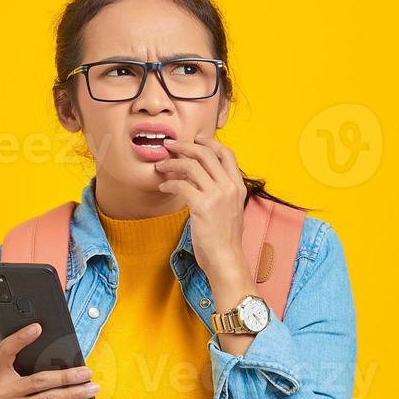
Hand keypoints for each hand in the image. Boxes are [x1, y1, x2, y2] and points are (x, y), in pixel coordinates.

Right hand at [0, 323, 97, 398]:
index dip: (20, 338)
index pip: (6, 350)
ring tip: (92, 388)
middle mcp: (2, 392)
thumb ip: (21, 368)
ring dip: (74, 393)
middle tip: (87, 372)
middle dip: (67, 375)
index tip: (38, 327)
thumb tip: (60, 359)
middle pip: (40, 380)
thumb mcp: (5, 382)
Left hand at [153, 131, 250, 287]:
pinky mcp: (202, 206)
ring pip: (191, 165)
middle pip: (206, 153)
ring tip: (161, 166)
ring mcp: (217, 196)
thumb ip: (222, 192)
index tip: (194, 139)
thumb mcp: (231, 210)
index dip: (209, 142)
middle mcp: (229, 187)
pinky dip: (169, 182)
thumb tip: (204, 179)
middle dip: (184, 146)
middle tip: (169, 145)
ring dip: (172, 162)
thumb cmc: (225, 239)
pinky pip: (181, 184)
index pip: (227, 153)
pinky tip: (163, 186)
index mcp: (238, 186)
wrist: (226, 259)